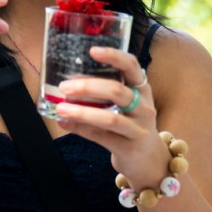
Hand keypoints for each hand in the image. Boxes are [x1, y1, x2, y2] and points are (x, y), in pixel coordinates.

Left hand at [53, 46, 170, 189]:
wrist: (150, 161)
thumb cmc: (131, 125)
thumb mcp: (126, 105)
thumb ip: (104, 92)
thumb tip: (68, 82)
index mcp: (142, 89)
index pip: (132, 66)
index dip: (114, 56)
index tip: (92, 50)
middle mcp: (144, 107)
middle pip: (117, 91)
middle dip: (88, 87)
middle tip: (65, 87)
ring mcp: (139, 129)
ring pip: (110, 118)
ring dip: (82, 112)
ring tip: (61, 108)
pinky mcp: (130, 148)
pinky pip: (101, 137)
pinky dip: (80, 129)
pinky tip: (63, 123)